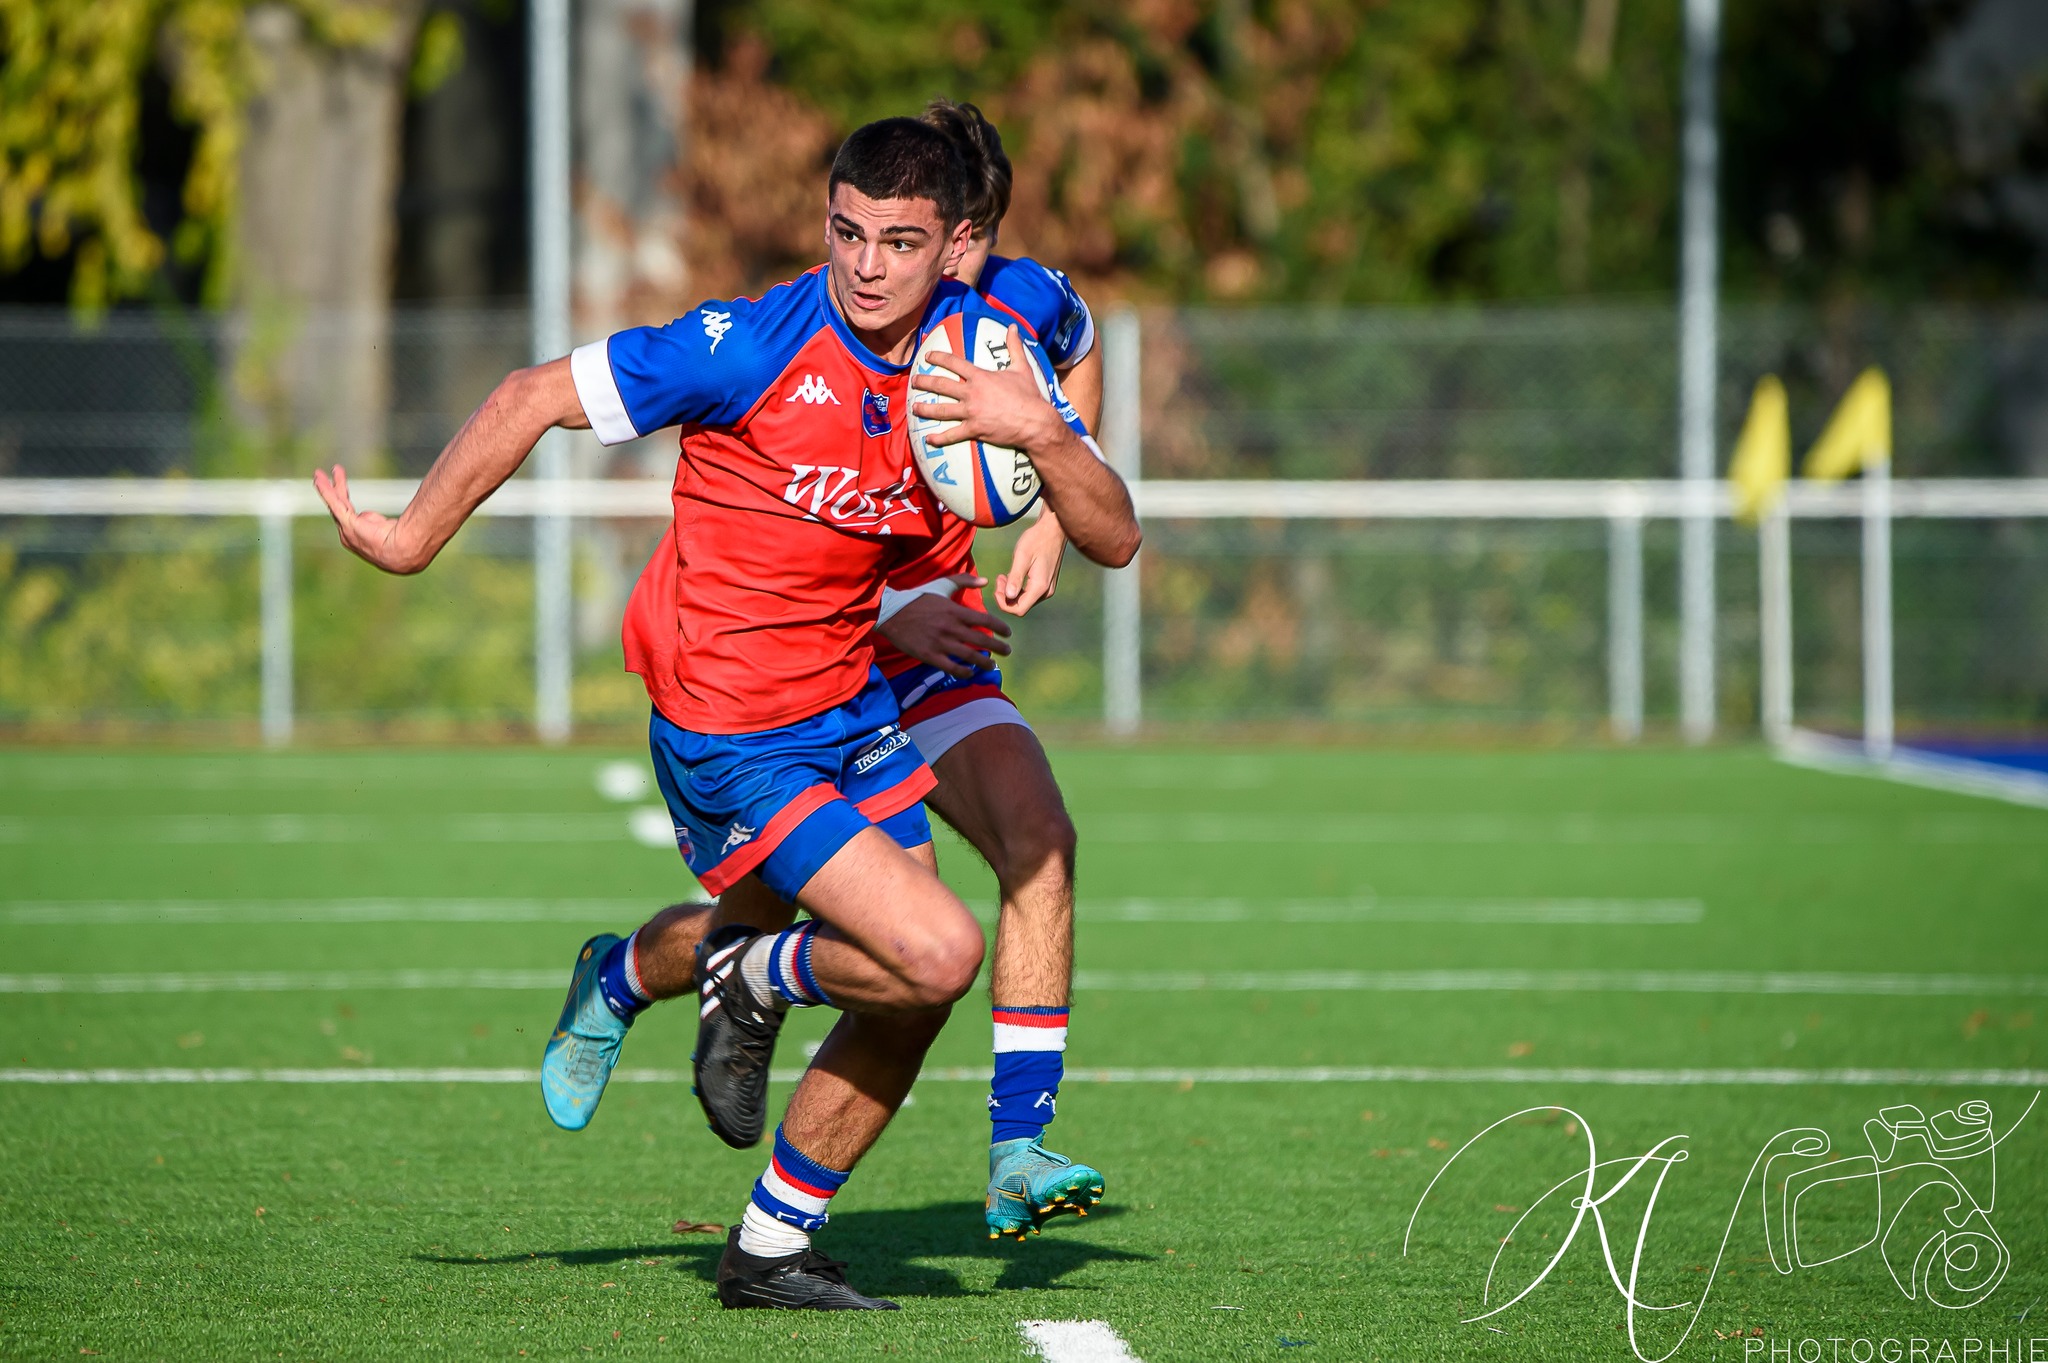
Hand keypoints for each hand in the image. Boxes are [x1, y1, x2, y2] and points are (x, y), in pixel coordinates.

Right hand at [313, 465, 416, 572]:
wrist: (404, 551)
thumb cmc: (403, 545)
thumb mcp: (388, 529)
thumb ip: (377, 521)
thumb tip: (369, 516)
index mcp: (357, 538)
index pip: (347, 513)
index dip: (343, 498)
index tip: (340, 487)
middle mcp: (348, 536)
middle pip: (340, 506)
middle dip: (333, 489)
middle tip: (322, 475)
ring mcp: (347, 531)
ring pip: (336, 503)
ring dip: (327, 487)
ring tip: (318, 474)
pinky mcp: (349, 524)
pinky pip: (335, 503)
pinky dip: (326, 491)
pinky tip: (319, 479)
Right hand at [879, 575, 1011, 678]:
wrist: (892, 613)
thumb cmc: (918, 598)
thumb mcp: (941, 585)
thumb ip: (964, 581)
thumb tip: (986, 581)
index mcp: (955, 611)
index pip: (985, 620)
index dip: (1000, 628)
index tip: (1008, 634)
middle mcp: (951, 628)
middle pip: (981, 640)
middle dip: (998, 647)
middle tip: (1007, 652)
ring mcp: (941, 643)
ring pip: (969, 655)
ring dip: (984, 661)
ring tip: (992, 665)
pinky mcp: (930, 655)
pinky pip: (951, 667)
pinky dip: (963, 671)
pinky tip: (970, 673)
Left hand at [909, 324, 1062, 453]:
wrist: (1035, 422)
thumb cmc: (1029, 396)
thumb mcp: (1022, 368)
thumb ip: (1014, 347)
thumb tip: (1014, 327)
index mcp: (980, 377)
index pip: (954, 363)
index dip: (939, 357)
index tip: (928, 357)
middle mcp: (971, 393)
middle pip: (941, 385)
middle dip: (924, 382)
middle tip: (914, 382)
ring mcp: (971, 412)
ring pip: (941, 410)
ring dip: (925, 409)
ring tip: (914, 408)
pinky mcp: (974, 430)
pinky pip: (952, 435)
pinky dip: (939, 438)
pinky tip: (929, 439)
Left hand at [996, 509, 1065, 614]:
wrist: (1053, 529)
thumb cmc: (1037, 539)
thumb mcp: (1022, 556)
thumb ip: (1015, 578)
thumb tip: (1009, 597)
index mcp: (1040, 587)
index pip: (1019, 609)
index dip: (1003, 603)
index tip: (996, 587)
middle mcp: (1046, 592)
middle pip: (1021, 606)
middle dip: (1006, 597)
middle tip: (999, 578)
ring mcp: (1048, 588)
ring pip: (1025, 601)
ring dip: (1011, 592)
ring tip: (1004, 575)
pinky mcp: (1047, 584)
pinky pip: (1029, 594)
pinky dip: (1018, 588)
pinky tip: (1012, 575)